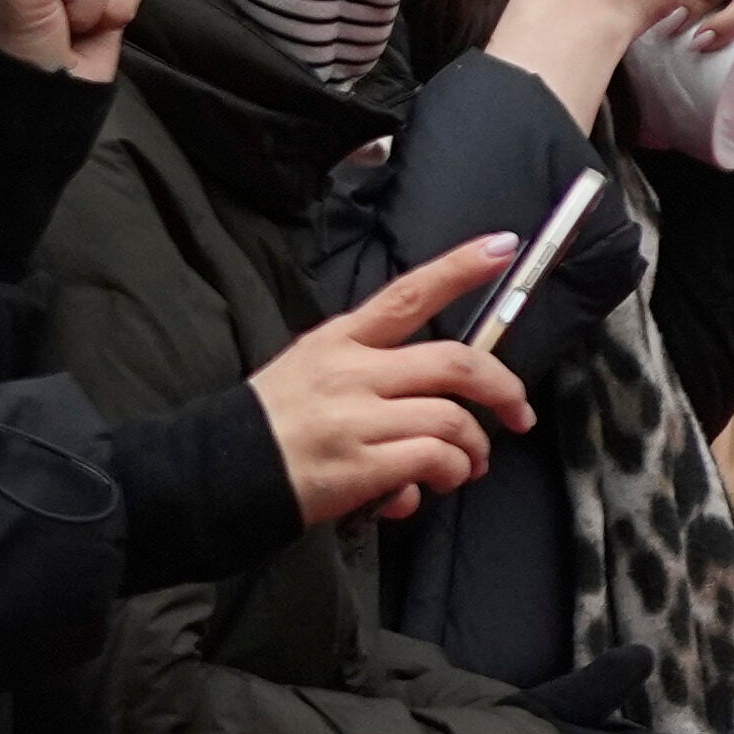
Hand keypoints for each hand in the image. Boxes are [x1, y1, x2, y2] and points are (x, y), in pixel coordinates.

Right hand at [242, 243, 531, 527]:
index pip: (407, 295)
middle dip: (504, 388)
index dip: (459, 269)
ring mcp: (355, 417)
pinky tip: (429, 487)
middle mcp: (350, 371)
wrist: (215, 472)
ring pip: (452, 419)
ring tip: (466, 465)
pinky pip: (432, 459)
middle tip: (518, 413)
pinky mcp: (358, 463)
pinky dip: (445, 473)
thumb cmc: (273, 423)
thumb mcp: (311, 372)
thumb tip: (435, 409)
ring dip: (474, 448)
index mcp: (340, 340)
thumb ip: (375, 377)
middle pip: (455, 363)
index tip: (503, 246)